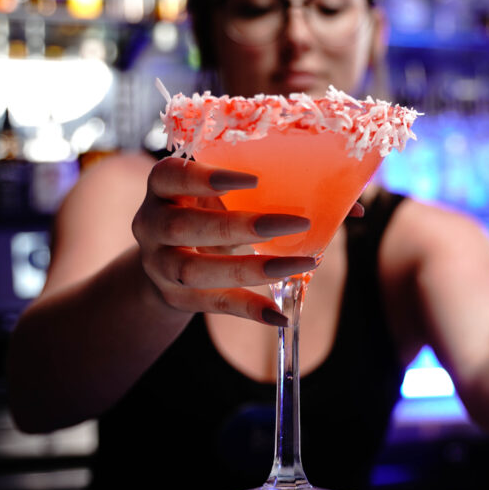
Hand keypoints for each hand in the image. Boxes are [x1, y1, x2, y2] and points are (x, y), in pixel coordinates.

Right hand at [132, 157, 315, 324]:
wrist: (167, 262)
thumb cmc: (204, 214)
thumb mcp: (215, 196)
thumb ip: (255, 191)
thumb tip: (338, 199)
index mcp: (162, 188)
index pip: (171, 176)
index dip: (206, 178)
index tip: (254, 179)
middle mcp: (151, 224)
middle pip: (184, 226)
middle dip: (242, 226)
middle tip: (298, 223)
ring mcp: (158, 264)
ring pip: (194, 270)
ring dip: (251, 269)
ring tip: (302, 263)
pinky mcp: (175, 297)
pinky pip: (212, 304)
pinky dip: (248, 309)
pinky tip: (279, 314)